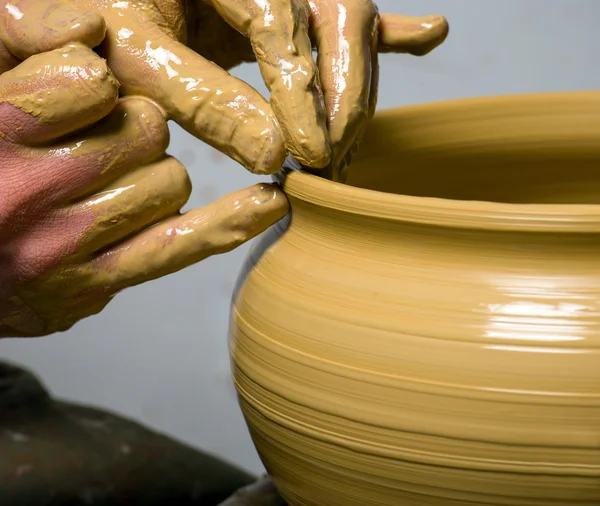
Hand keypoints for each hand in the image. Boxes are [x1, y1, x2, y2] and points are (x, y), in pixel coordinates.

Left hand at [0, 0, 447, 178]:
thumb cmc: (100, 13)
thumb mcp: (132, 53)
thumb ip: (198, 100)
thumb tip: (274, 155)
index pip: (278, 21)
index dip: (300, 92)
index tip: (306, 155)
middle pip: (338, 12)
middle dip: (344, 93)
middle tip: (332, 157)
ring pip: (350, 23)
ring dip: (356, 88)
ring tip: (347, 145)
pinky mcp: (290, 3)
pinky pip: (347, 17)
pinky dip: (388, 34)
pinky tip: (427, 36)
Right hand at [0, 43, 287, 336]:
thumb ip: (21, 40)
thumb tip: (93, 25)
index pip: (95, 80)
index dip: (99, 81)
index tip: (89, 92)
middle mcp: (28, 192)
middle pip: (145, 131)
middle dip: (135, 127)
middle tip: (102, 141)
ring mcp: (64, 247)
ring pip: (170, 183)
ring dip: (155, 173)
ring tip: (109, 184)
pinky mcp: (92, 286)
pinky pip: (181, 247)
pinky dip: (232, 222)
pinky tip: (268, 203)